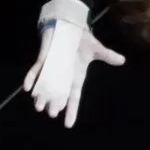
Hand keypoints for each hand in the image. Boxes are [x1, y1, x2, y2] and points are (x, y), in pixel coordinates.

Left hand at [23, 0, 125, 127]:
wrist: (69, 25)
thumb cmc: (82, 40)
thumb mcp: (96, 48)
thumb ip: (107, 55)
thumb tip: (122, 60)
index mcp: (75, 76)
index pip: (73, 97)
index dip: (71, 110)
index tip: (68, 125)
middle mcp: (62, 76)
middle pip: (57, 94)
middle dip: (54, 104)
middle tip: (51, 113)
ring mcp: (51, 69)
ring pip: (44, 86)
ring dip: (41, 96)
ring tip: (38, 106)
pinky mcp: (42, 60)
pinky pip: (35, 71)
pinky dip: (30, 78)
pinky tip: (27, 87)